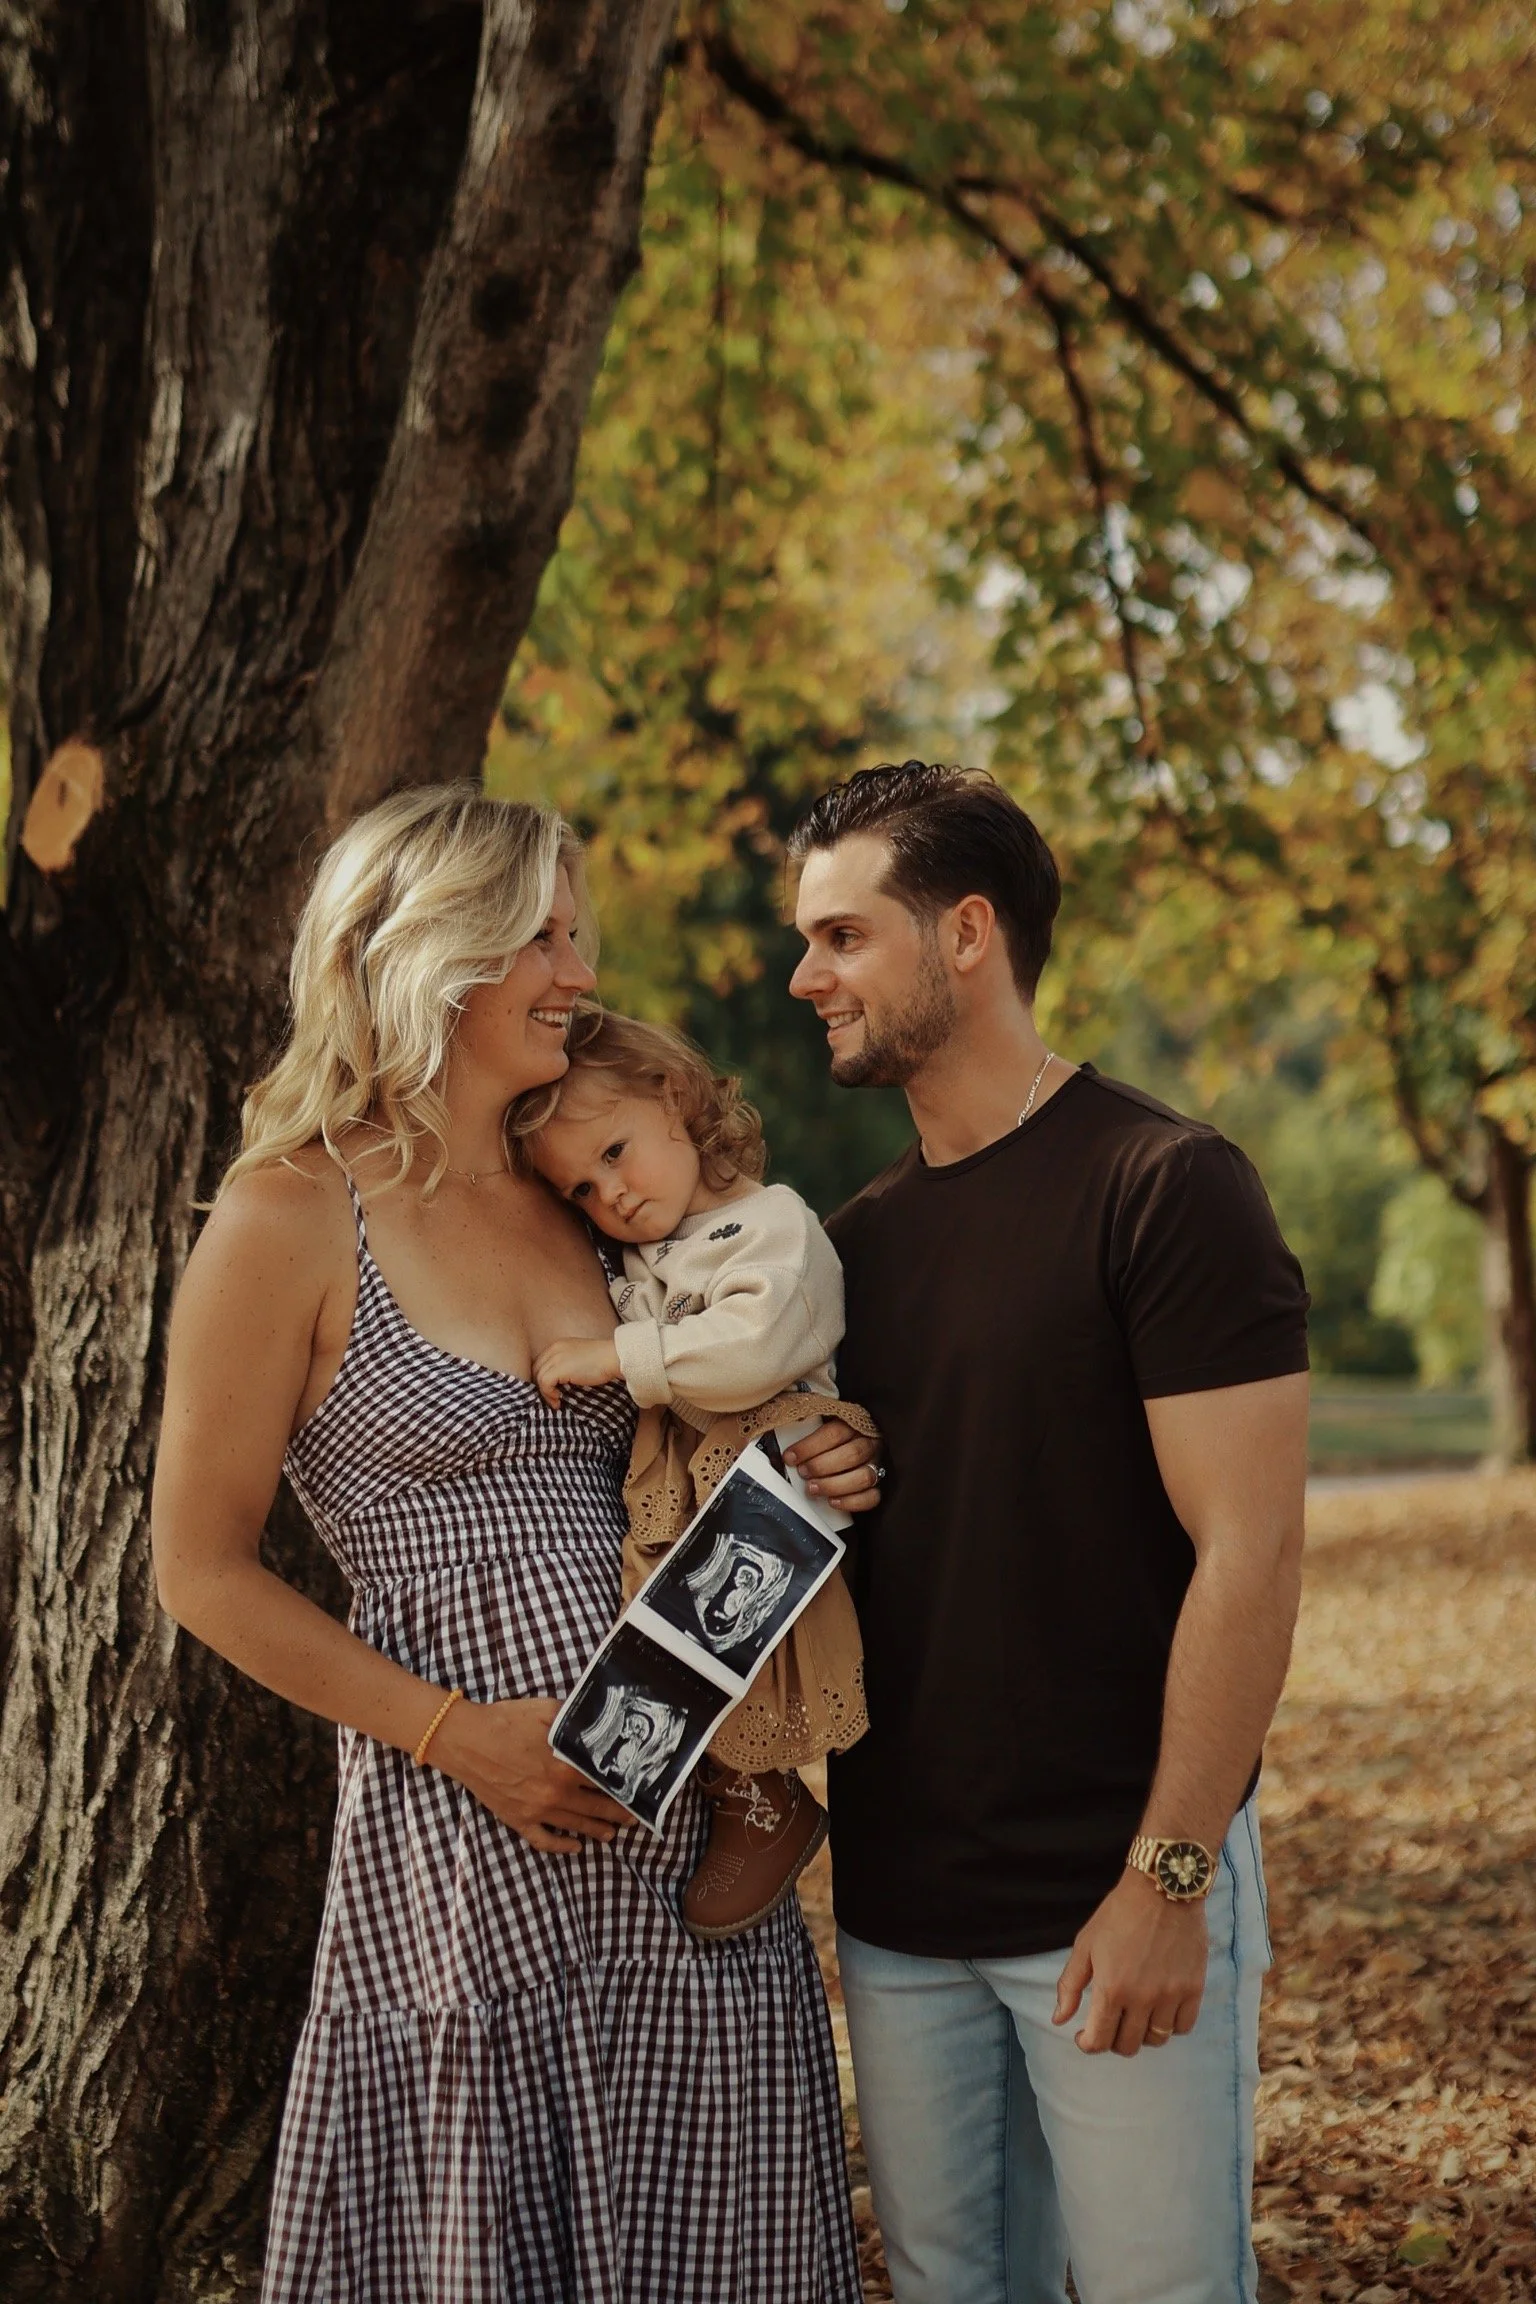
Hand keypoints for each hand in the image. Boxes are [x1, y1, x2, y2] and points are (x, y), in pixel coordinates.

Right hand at [430, 1695, 632, 1852]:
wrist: (466, 1740)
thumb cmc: (506, 1720)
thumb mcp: (546, 1710)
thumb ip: (575, 1718)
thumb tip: (598, 1721)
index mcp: (565, 1764)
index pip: (605, 1781)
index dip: (624, 1787)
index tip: (638, 1790)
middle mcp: (555, 1792)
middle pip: (596, 1807)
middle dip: (619, 1813)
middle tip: (634, 1817)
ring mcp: (536, 1809)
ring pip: (576, 1825)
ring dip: (598, 1830)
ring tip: (613, 1833)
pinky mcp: (518, 1819)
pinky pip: (544, 1840)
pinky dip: (562, 1846)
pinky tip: (575, 1847)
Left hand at [532, 1334, 622, 1407]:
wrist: (613, 1357)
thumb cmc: (602, 1361)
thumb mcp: (578, 1358)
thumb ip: (566, 1364)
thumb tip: (558, 1383)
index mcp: (558, 1345)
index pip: (540, 1362)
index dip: (542, 1378)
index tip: (551, 1390)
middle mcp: (554, 1349)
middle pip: (536, 1369)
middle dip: (541, 1386)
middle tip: (552, 1398)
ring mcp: (556, 1357)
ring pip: (538, 1377)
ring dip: (545, 1393)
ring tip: (556, 1401)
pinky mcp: (559, 1368)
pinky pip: (544, 1383)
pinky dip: (548, 1394)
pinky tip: (558, 1399)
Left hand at [783, 1417, 883, 1512]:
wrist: (854, 1444)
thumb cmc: (833, 1437)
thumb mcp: (821, 1424)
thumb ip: (807, 1430)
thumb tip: (786, 1444)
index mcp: (854, 1425)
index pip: (835, 1433)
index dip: (810, 1446)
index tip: (790, 1456)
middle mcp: (869, 1443)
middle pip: (852, 1454)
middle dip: (822, 1466)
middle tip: (803, 1472)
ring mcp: (876, 1465)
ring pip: (864, 1477)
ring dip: (834, 1485)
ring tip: (813, 1488)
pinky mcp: (879, 1486)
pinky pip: (872, 1497)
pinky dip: (851, 1502)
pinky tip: (833, 1501)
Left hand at [1053, 1870, 1208, 2054]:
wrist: (1162, 1888)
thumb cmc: (1119, 1913)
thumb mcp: (1085, 1944)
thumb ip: (1070, 1985)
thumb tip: (1059, 2019)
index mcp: (1111, 1988)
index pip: (1098, 2041)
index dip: (1087, 2044)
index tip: (1084, 2036)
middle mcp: (1141, 1998)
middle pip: (1127, 2046)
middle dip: (1113, 2040)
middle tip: (1110, 2023)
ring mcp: (1170, 1995)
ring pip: (1156, 2040)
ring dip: (1141, 2034)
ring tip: (1134, 2015)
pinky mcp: (1194, 1988)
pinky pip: (1183, 2027)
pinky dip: (1170, 2026)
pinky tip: (1160, 2010)